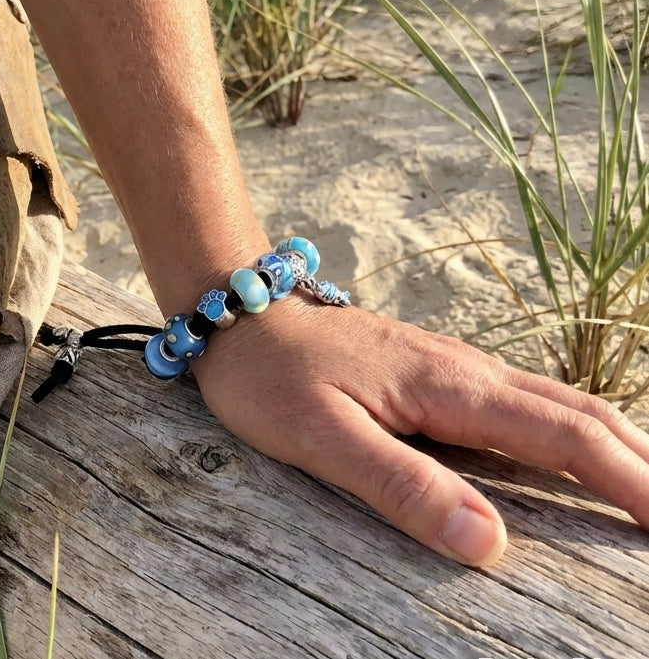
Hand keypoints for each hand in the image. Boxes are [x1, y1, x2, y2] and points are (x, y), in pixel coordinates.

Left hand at [191, 297, 648, 565]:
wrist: (243, 311)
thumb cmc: (273, 377)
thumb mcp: (322, 437)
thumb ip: (402, 485)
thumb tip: (490, 542)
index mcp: (450, 387)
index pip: (567, 437)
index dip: (632, 483)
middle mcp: (466, 370)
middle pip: (580, 414)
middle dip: (643, 462)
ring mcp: (453, 366)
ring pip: (557, 402)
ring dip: (615, 444)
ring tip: (647, 490)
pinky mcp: (435, 371)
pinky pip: (523, 400)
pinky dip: (570, 431)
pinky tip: (572, 454)